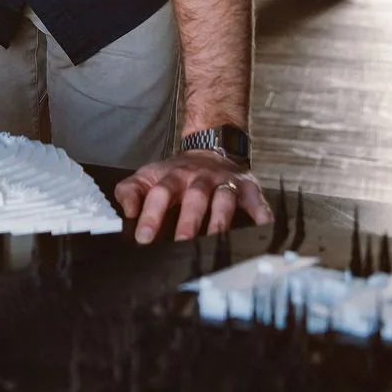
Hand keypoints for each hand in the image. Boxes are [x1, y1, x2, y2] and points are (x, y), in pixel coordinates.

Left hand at [114, 151, 272, 244]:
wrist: (211, 147)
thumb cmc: (177, 173)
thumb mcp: (149, 176)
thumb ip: (130, 191)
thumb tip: (127, 211)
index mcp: (173, 177)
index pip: (159, 194)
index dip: (151, 216)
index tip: (143, 238)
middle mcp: (199, 178)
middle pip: (194, 197)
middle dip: (189, 221)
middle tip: (181, 244)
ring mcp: (225, 182)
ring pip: (224, 199)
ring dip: (220, 220)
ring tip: (216, 241)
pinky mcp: (247, 187)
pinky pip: (256, 201)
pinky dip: (261, 214)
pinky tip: (263, 228)